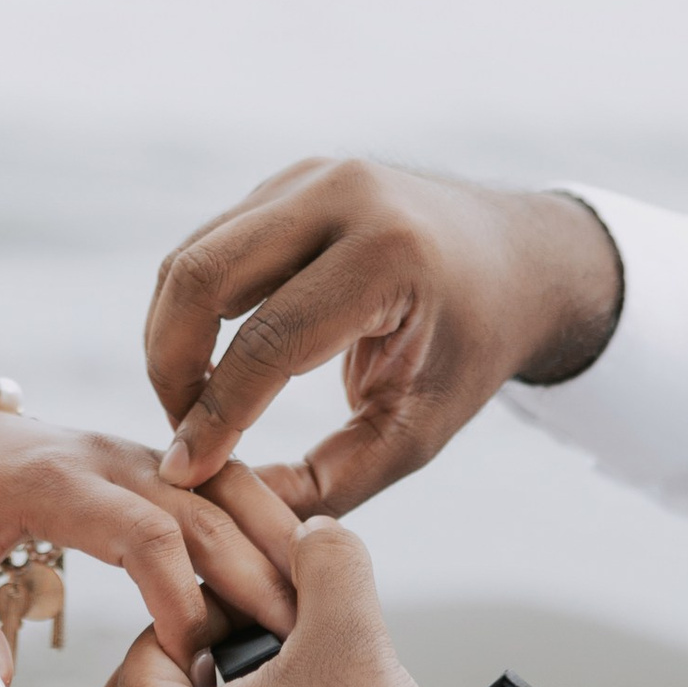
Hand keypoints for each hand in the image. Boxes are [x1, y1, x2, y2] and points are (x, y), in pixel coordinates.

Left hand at [0, 404, 301, 686]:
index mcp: (55, 484)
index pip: (143, 535)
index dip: (183, 597)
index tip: (199, 664)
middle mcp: (110, 459)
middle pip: (207, 511)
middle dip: (257, 580)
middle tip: (303, 651)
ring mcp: (141, 454)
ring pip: (233, 487)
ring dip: (278, 546)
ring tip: (324, 615)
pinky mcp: (160, 462)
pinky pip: (230, 482)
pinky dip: (270, 525)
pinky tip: (308, 577)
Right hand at [146, 162, 623, 513]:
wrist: (516, 261)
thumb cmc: (471, 350)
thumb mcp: (418, 429)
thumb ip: (335, 480)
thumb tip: (241, 510)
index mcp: (390, 254)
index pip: (270, 340)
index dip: (215, 414)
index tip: (184, 472)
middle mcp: (343, 196)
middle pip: (204, 276)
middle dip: (170, 364)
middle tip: (180, 432)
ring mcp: (309, 176)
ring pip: (193, 256)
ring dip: (171, 336)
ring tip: (191, 406)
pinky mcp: (287, 181)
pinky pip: (210, 245)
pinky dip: (193, 309)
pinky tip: (208, 365)